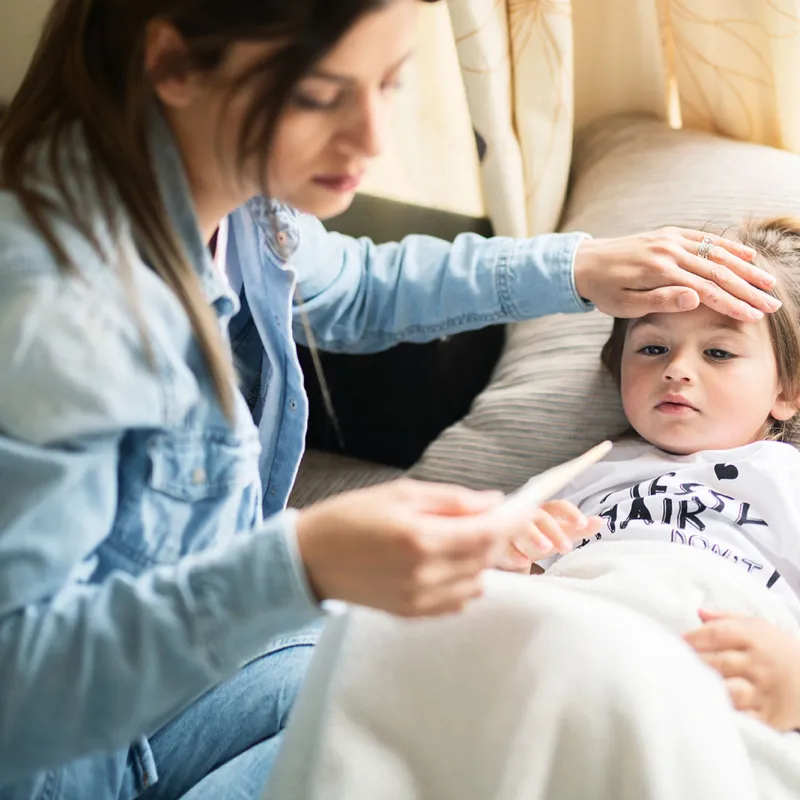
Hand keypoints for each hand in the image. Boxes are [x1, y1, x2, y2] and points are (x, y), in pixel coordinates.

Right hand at [296, 479, 536, 616]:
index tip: (526, 508)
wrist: (309, 559)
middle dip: (498, 537)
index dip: (512, 521)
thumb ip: (451, 500)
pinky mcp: (413, 614)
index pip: (486, 533)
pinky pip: (459, 602)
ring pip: (478, 582)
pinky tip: (449, 563)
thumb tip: (494, 502)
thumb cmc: (351, 517)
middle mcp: (425, 574)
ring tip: (463, 539)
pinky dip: (465, 582)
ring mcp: (420, 599)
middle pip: (486, 558)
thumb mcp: (401, 493)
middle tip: (496, 517)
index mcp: (421, 539)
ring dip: (482, 560)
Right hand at [495, 499, 602, 572]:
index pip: (559, 506)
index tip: (583, 524)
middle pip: (541, 516)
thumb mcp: (558, 533)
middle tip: (567, 548)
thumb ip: (577, 528)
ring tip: (547, 550)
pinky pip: (505, 545)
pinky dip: (515, 553)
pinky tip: (524, 562)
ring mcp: (511, 527)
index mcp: (544, 510)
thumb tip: (602, 521)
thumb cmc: (537, 537)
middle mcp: (527, 515)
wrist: (505, 546)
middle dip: (554, 531)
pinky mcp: (499, 541)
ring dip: (535, 536)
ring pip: (522, 527)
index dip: (571, 513)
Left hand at [573, 227, 779, 320]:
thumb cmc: (604, 290)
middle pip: (718, 271)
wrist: (585, 262)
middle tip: (773, 304)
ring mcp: (671, 239)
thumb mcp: (626, 304)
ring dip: (746, 268)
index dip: (733, 304)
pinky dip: (728, 246)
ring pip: (717, 253)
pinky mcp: (670, 234)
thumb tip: (695, 299)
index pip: (706, 290)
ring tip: (768, 284)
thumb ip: (661, 300)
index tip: (754, 316)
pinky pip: (704, 239)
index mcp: (660, 271)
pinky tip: (748, 256)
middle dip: (748, 289)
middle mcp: (669, 251)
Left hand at [684, 609, 799, 730]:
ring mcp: (764, 691)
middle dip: (693, 663)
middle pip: (719, 662)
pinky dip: (726, 713)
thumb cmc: (780, 650)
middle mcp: (759, 664)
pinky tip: (709, 708)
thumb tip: (698, 613)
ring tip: (686, 686)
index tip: (676, 643)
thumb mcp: (760, 626)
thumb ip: (727, 618)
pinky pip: (743, 716)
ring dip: (708, 689)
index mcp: (755, 638)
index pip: (718, 634)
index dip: (694, 638)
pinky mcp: (769, 716)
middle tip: (670, 664)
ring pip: (730, 691)